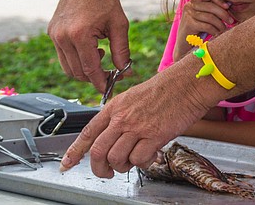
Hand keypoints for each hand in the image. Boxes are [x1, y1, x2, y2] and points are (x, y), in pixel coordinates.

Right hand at [48, 0, 130, 93]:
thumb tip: (125, 73)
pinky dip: (76, 58)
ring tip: (100, 54)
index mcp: (80, 34)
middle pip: (76, 73)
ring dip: (84, 69)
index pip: (89, 70)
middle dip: (93, 77)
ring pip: (67, 67)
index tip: (110, 88)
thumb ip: (122, 51)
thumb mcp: (119, 25)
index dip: (101, 82)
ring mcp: (54, 35)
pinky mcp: (52, 32)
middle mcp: (62, 36)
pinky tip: (91, 47)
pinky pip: (63, 55)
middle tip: (110, 73)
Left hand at [59, 58, 212, 176]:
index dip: (74, 152)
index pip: (88, 133)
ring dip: (123, 166)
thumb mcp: (134, 97)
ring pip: (116, 159)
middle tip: (107, 173)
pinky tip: (151, 155)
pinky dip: (143, 163)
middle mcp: (122, 118)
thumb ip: (121, 117)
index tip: (67, 165)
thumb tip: (114, 139)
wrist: (187, 83)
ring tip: (134, 160)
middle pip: (98, 152)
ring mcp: (137, 128)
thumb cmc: (166, 89)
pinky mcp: (153, 136)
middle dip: (100, 169)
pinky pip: (139, 160)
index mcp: (115, 107)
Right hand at [173, 0, 233, 59]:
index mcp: (194, 1)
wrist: (184, 45)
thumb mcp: (205, 17)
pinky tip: (217, 34)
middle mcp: (190, 5)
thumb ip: (214, 10)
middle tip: (231, 21)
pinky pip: (207, 26)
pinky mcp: (189, 25)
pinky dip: (215, 30)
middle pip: (211, 6)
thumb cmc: (197, 30)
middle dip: (223, 14)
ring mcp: (188, 15)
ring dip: (220, 24)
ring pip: (210, 17)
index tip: (228, 7)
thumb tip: (229, 4)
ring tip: (224, 29)